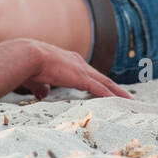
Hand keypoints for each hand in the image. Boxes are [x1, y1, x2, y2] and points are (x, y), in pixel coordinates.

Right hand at [18, 40, 134, 99]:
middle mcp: (79, 63)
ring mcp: (82, 70)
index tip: (106, 89)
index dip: (98, 82)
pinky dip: (112, 96)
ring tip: (129, 101)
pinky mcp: (82, 78)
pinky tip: (121, 102)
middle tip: (126, 96)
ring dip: (118, 92)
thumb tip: (43, 93)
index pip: (89, 74)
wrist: (28, 56)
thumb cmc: (29, 66)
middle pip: (102, 78)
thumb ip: (42, 86)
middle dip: (114, 88)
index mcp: (69, 62)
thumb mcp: (37, 78)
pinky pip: (102, 89)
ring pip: (106, 83)